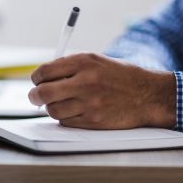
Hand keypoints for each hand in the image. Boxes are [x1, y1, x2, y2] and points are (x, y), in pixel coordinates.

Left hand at [28, 53, 175, 129]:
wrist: (147, 95)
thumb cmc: (119, 76)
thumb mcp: (96, 60)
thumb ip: (69, 66)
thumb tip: (42, 77)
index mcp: (84, 61)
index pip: (45, 71)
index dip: (36, 77)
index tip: (37, 81)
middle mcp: (85, 81)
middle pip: (43, 92)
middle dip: (35, 96)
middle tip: (35, 96)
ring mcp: (89, 103)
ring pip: (52, 110)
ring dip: (51, 107)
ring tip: (60, 103)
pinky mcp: (93, 121)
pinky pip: (66, 122)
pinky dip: (65, 118)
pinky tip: (74, 111)